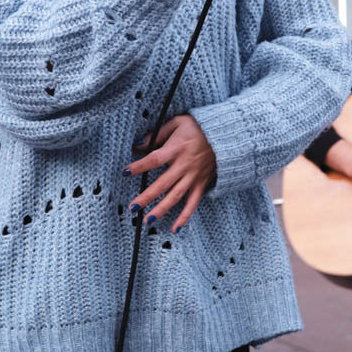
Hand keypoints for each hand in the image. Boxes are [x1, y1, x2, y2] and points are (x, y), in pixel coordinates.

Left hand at [125, 115, 216, 232]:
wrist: (226, 135)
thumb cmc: (199, 127)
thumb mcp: (178, 122)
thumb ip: (158, 133)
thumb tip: (139, 144)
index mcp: (176, 149)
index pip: (154, 160)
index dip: (139, 166)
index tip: (125, 172)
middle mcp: (184, 165)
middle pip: (163, 184)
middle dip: (147, 196)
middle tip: (132, 207)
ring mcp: (193, 176)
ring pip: (176, 196)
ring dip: (161, 209)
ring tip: (147, 220)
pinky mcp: (201, 183)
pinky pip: (193, 203)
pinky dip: (185, 216)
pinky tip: (175, 228)